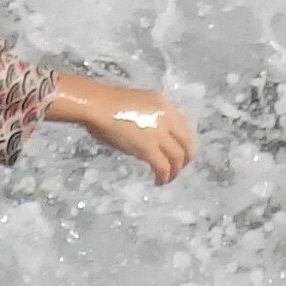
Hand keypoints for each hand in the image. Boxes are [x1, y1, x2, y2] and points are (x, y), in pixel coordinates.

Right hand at [48, 75, 195, 185]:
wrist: (98, 105)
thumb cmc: (108, 103)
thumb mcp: (139, 104)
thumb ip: (150, 118)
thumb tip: (149, 135)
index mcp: (164, 106)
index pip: (185, 127)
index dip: (186, 143)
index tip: (181, 151)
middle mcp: (167, 119)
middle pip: (187, 143)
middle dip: (186, 158)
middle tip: (179, 168)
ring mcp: (159, 134)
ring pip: (177, 157)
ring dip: (175, 171)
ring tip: (168, 178)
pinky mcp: (148, 148)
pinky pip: (163, 167)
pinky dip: (164, 176)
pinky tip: (158, 181)